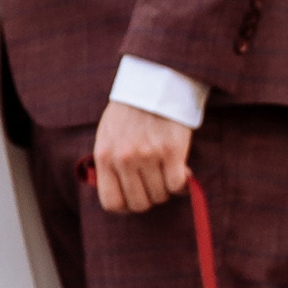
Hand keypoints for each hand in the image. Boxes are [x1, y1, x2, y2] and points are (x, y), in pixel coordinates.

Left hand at [92, 98, 191, 215]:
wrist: (154, 82)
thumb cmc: (130, 110)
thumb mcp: (107, 134)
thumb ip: (109, 162)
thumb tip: (118, 192)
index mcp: (104, 156)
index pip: (112, 203)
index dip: (126, 206)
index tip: (136, 198)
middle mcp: (124, 159)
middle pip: (139, 203)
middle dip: (149, 198)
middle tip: (155, 183)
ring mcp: (148, 156)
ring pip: (160, 195)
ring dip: (166, 189)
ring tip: (167, 172)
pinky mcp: (172, 151)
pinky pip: (177, 185)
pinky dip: (182, 184)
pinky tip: (182, 171)